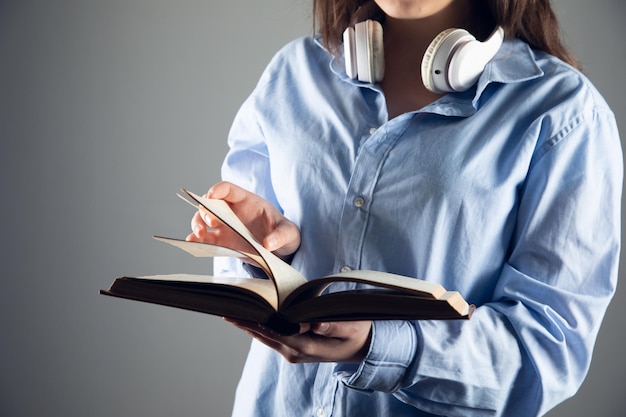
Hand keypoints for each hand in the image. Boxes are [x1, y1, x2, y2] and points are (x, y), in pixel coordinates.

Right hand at [186, 181, 299, 257]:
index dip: (217, 189)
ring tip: (198, 236)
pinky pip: (206, 240)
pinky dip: (197, 241)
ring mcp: (226, 227)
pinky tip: (192, 244)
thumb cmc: (285, 234)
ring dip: (197, 225)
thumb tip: (268, 244)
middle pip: (210, 204)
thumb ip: (281, 236)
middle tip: (210, 223)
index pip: (227, 189)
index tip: (211, 195)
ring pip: (203, 220)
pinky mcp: (223, 242)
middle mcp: (232, 212)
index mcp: (247, 201)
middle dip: (204, 211)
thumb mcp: (289, 233)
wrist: (282, 249)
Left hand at [225, 319, 371, 363]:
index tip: (235, 313)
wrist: (364, 348)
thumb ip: (332, 324)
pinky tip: (251, 318)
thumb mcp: (351, 325)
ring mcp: (294, 352)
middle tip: (224, 309)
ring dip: (249, 326)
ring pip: (266, 337)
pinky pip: (272, 338)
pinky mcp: (295, 349)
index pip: (272, 332)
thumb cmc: (358, 332)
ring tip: (231, 312)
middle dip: (244, 323)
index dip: (253, 322)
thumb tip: (313, 323)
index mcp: (306, 346)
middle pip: (263, 335)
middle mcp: (295, 352)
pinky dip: (260, 328)